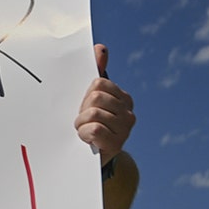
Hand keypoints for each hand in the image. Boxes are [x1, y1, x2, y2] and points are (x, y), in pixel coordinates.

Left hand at [74, 44, 135, 166]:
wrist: (87, 159)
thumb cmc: (87, 125)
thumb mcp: (88, 99)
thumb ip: (96, 72)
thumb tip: (101, 48)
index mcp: (123, 98)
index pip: (98, 83)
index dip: (84, 95)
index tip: (84, 108)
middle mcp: (128, 112)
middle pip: (95, 97)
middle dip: (82, 110)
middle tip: (82, 122)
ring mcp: (125, 129)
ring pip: (94, 113)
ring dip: (81, 124)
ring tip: (84, 132)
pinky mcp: (117, 143)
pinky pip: (95, 128)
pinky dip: (84, 134)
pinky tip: (87, 140)